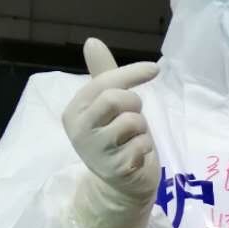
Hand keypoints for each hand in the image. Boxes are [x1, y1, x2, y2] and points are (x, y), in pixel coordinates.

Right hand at [62, 38, 159, 202]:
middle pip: (115, 98)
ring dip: (142, 128)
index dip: (132, 74)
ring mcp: (95, 151)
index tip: (155, 69)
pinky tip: (136, 156)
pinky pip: (141, 144)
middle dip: (134, 103)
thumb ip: (103, 75)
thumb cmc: (117, 140)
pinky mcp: (115, 168)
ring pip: (132, 121)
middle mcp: (79, 130)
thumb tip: (91, 41)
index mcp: (74, 111)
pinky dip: (146, 147)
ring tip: (133, 139)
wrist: (122, 186)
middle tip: (134, 116)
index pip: (104, 83)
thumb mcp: (108, 106)